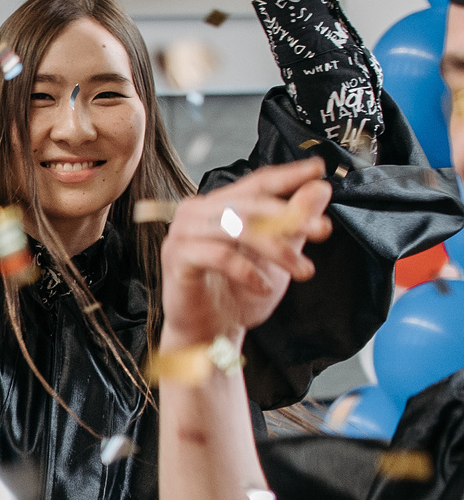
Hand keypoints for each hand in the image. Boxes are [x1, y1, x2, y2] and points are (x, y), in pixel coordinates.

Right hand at [158, 158, 333, 348]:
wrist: (211, 331)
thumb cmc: (238, 293)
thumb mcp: (278, 255)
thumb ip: (296, 223)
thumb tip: (319, 189)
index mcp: (221, 205)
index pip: (257, 182)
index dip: (288, 175)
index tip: (317, 169)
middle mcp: (198, 212)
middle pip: (250, 202)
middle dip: (290, 216)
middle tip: (322, 230)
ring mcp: (184, 233)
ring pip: (237, 227)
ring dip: (276, 248)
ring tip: (301, 270)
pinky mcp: (177, 257)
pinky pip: (219, 255)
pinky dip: (247, 271)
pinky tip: (263, 286)